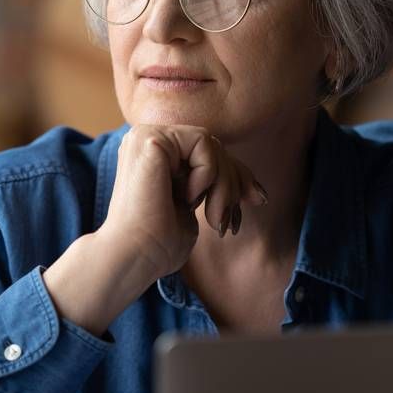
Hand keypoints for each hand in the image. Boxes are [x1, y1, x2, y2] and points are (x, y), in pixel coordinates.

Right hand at [96, 124, 267, 278]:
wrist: (134, 257)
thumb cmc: (160, 243)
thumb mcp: (196, 208)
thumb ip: (213, 186)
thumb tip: (257, 190)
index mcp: (154, 154)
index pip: (208, 152)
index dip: (237, 175)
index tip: (257, 200)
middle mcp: (147, 138)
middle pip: (213, 146)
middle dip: (233, 183)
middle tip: (227, 220)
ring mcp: (145, 135)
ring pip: (211, 144)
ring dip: (222, 184)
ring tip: (213, 218)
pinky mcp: (150, 138)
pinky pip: (202, 142)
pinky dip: (206, 174)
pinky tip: (187, 198)